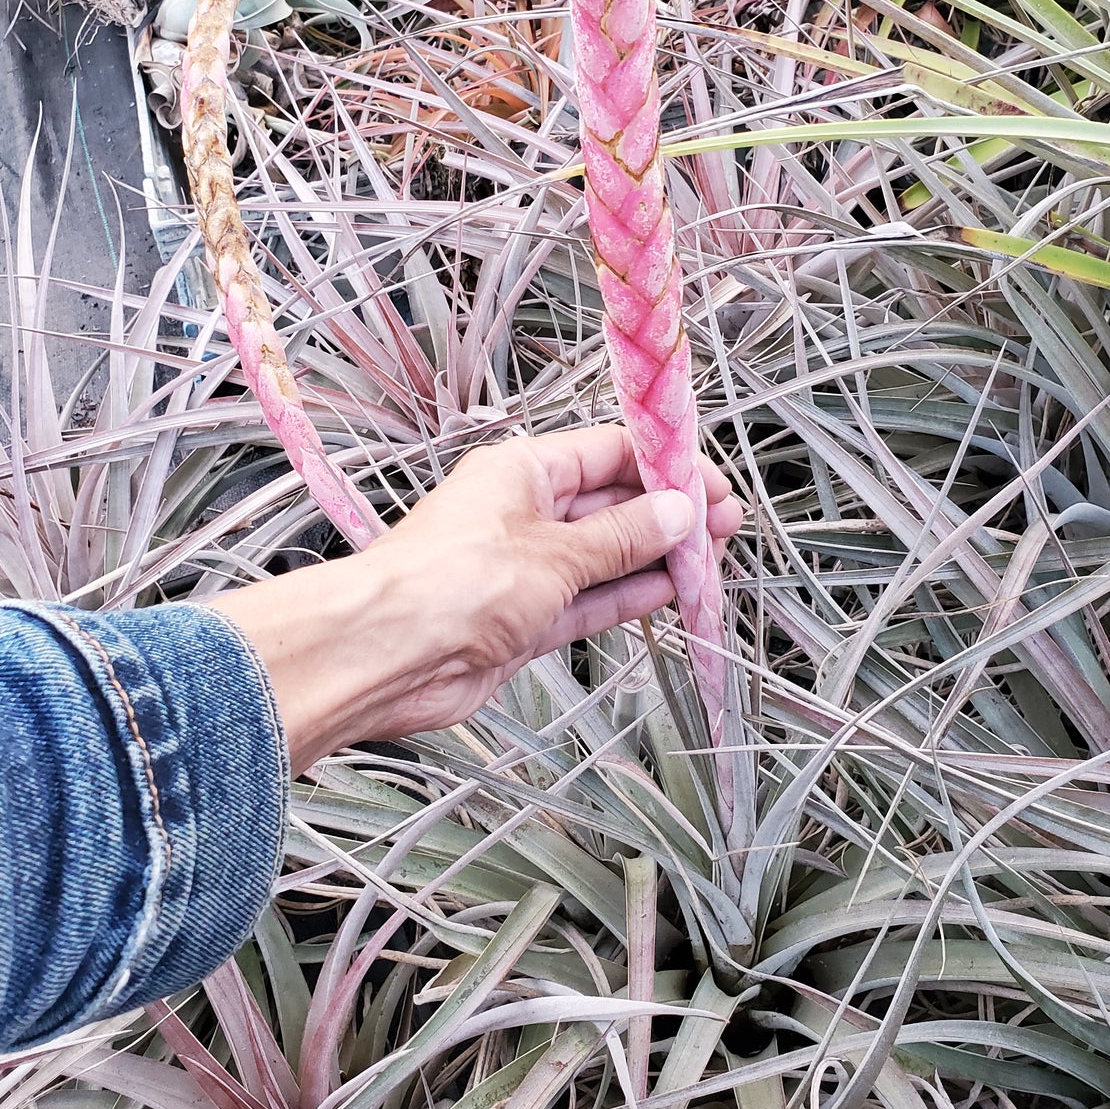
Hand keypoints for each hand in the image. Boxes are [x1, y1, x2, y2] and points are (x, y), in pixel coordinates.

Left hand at [219, 426, 742, 771]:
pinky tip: (671, 591)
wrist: (383, 654)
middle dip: (668, 514)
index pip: (608, 454)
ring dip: (656, 557)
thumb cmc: (453, 582)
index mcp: (523, 471)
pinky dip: (628, 595)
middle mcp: (523, 513)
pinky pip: (588, 599)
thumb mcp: (555, 551)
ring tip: (712, 558)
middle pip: (611, 503)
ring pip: (605, 555)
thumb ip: (623, 536)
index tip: (712, 483)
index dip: (664, 466)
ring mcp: (524, 567)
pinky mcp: (523, 618)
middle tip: (726, 525)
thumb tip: (678, 512)